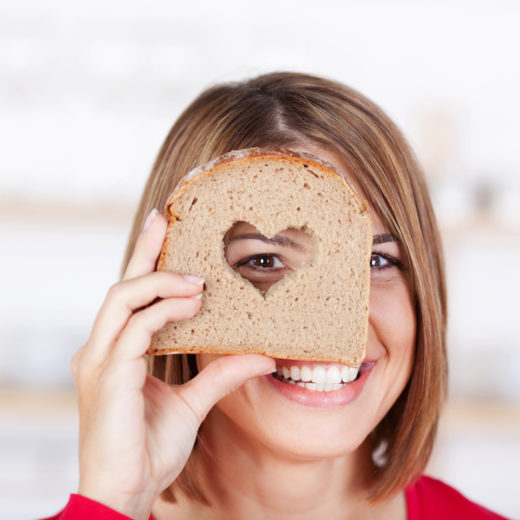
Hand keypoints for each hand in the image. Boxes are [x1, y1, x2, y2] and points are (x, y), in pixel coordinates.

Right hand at [71, 210, 274, 519]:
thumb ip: (222, 375)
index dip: (145, 261)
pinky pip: (136, 329)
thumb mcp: (193, 403)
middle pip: (122, 286)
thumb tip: (262, 355)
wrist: (126, 492)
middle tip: (167, 221)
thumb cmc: (149, 448)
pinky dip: (164, 311)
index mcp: (115, 352)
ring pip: (123, 299)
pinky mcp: (108, 375)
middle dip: (145, 251)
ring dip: (161, 282)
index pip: (131, 297)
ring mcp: (99, 361)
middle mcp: (100, 349)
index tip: (164, 228)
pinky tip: (193, 303)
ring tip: (198, 279)